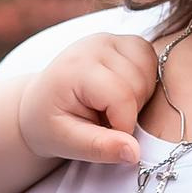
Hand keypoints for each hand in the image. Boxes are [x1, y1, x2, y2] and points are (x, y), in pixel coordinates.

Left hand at [16, 33, 156, 170]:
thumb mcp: (67, 143)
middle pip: (139, 84)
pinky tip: (123, 93)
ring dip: (139, 97)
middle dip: (130, 112)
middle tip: (102, 120)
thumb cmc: (50, 124)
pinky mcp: (123, 41)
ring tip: (110, 107)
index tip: (104, 135)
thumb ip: (100, 148)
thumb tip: (135, 153)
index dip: (123, 126)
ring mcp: (111, 39)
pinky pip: (152, 61)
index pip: (122, 97)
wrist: (40, 103)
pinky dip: (145, 81)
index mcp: (78, 66)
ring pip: (150, 71)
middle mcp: (96, 44)